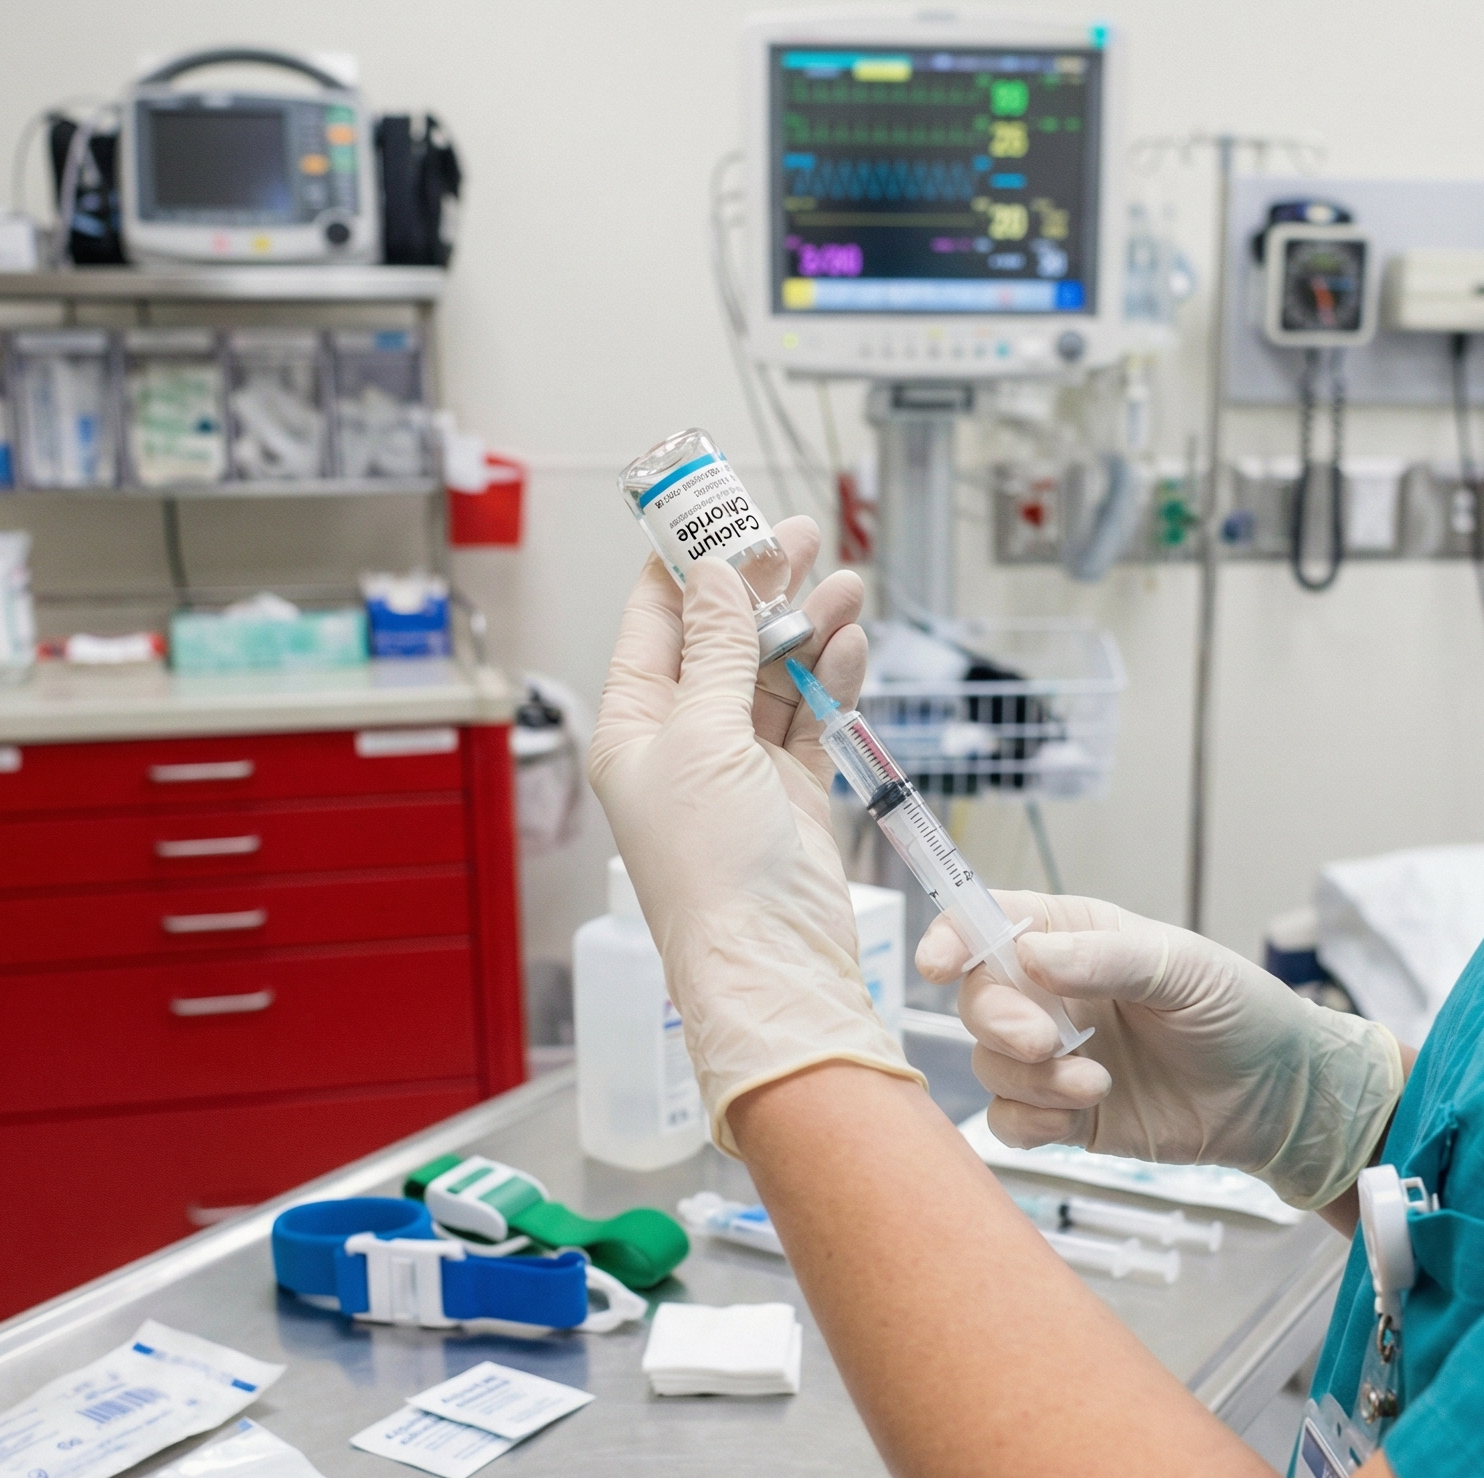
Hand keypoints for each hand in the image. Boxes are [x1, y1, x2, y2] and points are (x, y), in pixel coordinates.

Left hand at [589, 517, 922, 1152]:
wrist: (771, 961)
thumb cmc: (714, 871)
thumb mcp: (704, 738)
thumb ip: (716, 651)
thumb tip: (715, 576)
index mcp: (634, 727)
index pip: (655, 623)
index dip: (686, 565)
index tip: (715, 510)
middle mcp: (681, 742)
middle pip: (718, 640)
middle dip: (758, 585)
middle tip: (797, 533)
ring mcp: (738, 767)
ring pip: (771, 674)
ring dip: (805, 626)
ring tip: (841, 580)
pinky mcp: (791, 792)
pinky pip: (809, 718)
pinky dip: (829, 679)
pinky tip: (849, 643)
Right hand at [917, 891, 1403, 1207]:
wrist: (1281, 1099)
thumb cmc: (1243, 1013)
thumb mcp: (1184, 969)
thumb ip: (1107, 958)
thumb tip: (1031, 955)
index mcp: (1075, 938)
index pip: (988, 921)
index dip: (951, 936)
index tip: (939, 963)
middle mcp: (1053, 994)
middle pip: (976, 999)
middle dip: (999, 1022)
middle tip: (1047, 1043)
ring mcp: (1055, 1056)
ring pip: (988, 1064)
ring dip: (1030, 1078)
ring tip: (1094, 1085)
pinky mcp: (1064, 1116)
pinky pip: (1009, 1120)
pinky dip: (1032, 1120)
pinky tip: (1083, 1112)